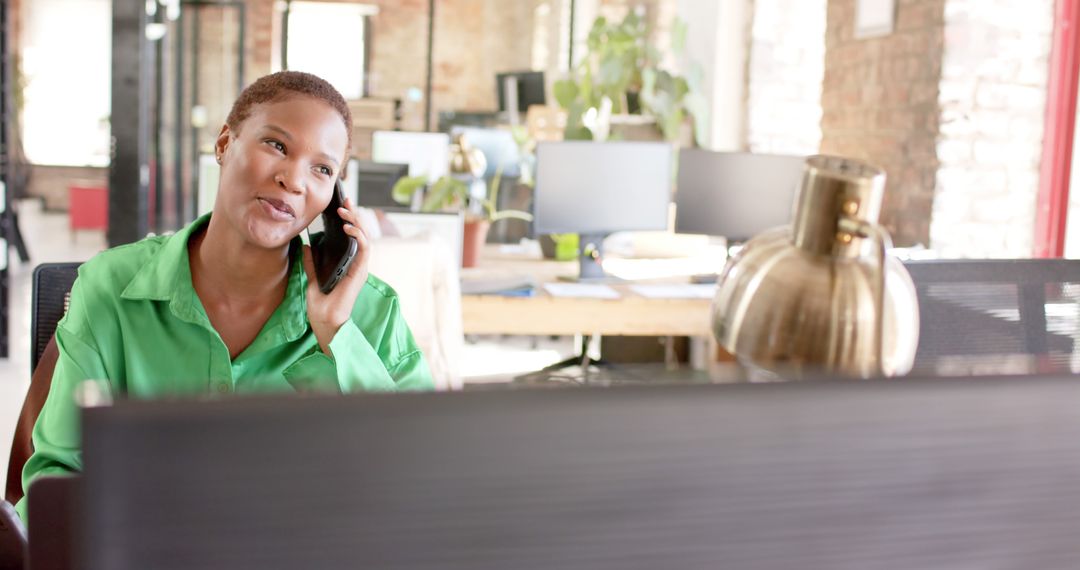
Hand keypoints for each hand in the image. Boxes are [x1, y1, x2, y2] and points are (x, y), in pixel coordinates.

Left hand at [300, 196, 370, 354]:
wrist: (324, 320)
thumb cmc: (320, 304)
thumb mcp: (313, 277)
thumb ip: (311, 262)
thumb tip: (306, 245)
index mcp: (347, 263)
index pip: (351, 236)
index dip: (348, 218)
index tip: (341, 204)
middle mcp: (357, 263)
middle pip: (360, 232)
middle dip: (354, 214)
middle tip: (345, 200)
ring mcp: (360, 267)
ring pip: (365, 237)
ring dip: (356, 221)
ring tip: (344, 211)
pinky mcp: (360, 271)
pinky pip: (364, 248)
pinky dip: (358, 235)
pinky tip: (348, 227)